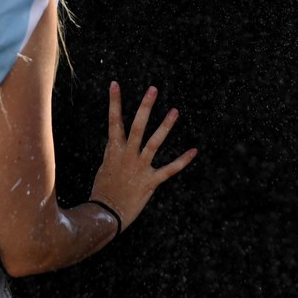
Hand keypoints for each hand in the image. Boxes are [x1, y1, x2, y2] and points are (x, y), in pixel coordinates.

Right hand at [89, 83, 196, 230]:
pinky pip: (169, 169)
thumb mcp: (106, 165)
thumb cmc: (104, 189)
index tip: (115, 84)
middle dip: (145, 107)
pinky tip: (194, 151)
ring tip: (174, 111)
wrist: (106, 213)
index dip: (114, 102)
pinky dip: (182, 161)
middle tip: (153, 89)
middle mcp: (127, 156)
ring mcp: (139, 168)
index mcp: (114, 150)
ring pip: (154, 143)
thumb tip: (116, 139)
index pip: (113, 121)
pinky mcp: (150, 182)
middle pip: (137, 127)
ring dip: (165, 127)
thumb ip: (114, 151)